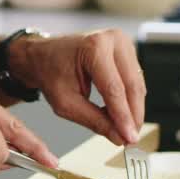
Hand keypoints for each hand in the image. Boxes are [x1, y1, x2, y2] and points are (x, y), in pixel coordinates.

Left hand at [11, 29, 144, 145]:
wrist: (43, 55)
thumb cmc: (49, 72)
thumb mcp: (65, 103)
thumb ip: (94, 120)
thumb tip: (118, 136)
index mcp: (93, 47)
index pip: (114, 89)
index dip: (123, 117)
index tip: (129, 138)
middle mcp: (111, 39)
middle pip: (131, 85)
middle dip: (133, 116)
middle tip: (130, 139)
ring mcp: (121, 42)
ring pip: (137, 84)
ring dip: (133, 109)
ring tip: (125, 130)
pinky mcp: (126, 50)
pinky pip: (134, 79)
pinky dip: (130, 99)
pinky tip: (123, 114)